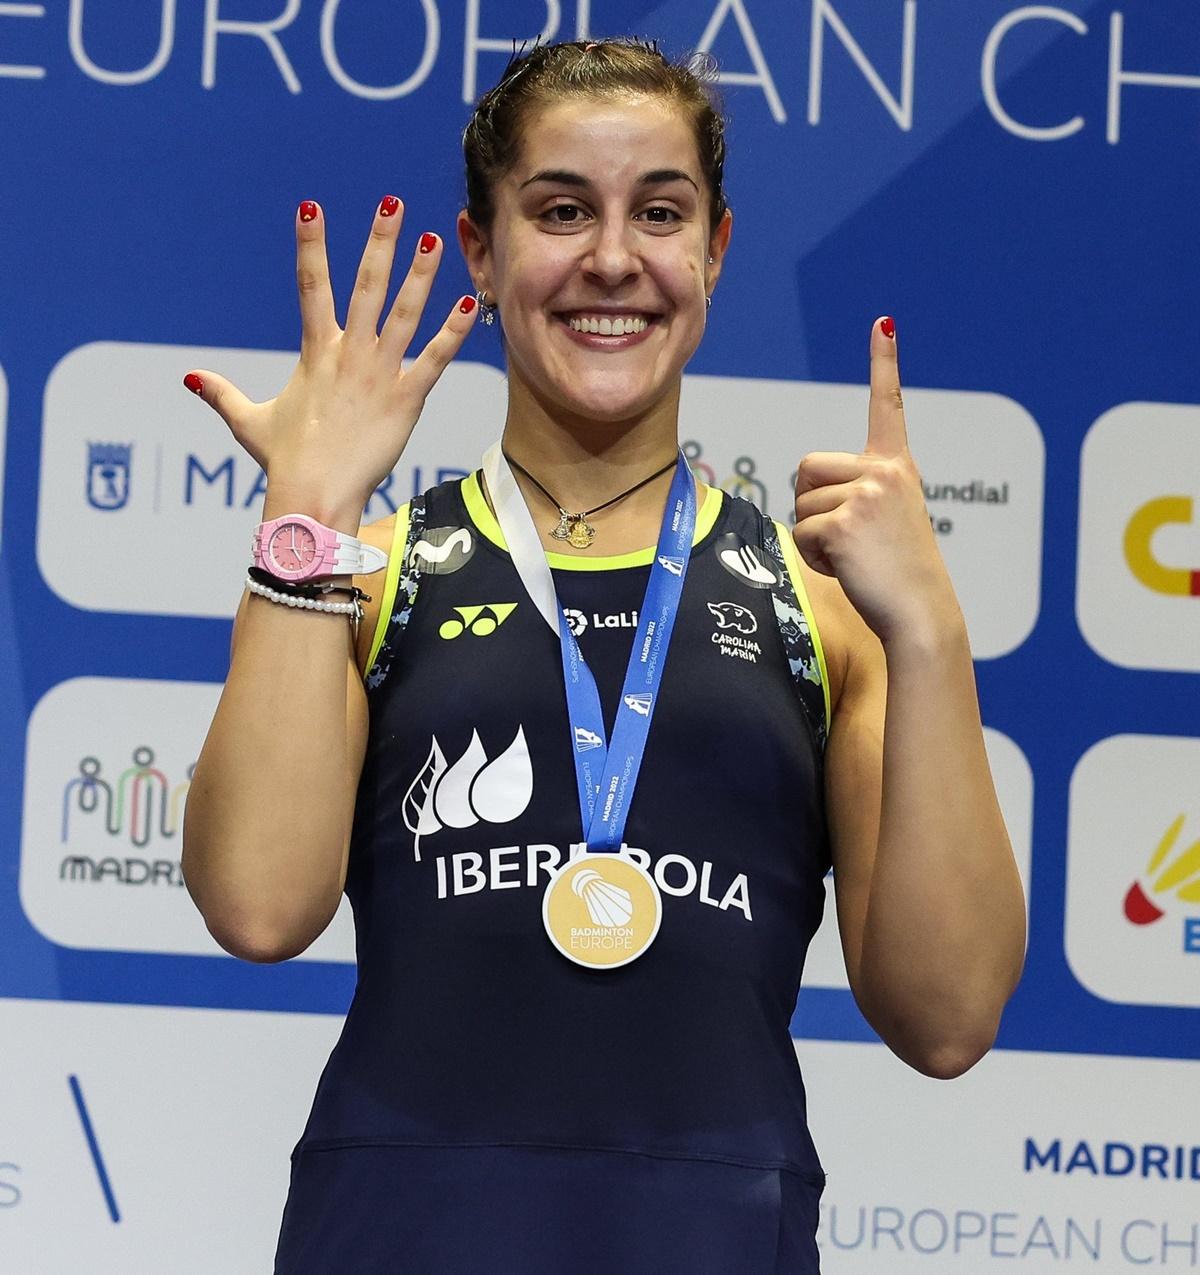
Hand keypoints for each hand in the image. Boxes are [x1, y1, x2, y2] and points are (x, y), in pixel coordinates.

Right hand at [182, 197, 478, 529]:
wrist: (313, 493)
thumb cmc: (284, 461)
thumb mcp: (249, 422)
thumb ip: (222, 395)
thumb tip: (191, 379)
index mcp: (315, 353)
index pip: (309, 286)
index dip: (310, 245)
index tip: (310, 206)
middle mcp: (348, 354)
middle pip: (365, 286)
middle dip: (379, 243)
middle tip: (392, 204)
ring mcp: (378, 374)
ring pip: (404, 314)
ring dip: (420, 275)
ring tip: (435, 238)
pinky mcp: (405, 400)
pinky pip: (433, 360)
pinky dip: (452, 334)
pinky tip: (468, 305)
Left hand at [792, 317, 960, 646]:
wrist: (920, 613)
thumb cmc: (898, 575)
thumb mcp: (885, 520)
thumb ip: (855, 495)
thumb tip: (810, 496)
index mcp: (896, 466)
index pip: (889, 405)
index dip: (884, 362)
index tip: (883, 322)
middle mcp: (884, 471)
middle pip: (807, 468)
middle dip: (811, 505)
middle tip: (848, 538)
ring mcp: (867, 493)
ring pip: (801, 503)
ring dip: (814, 535)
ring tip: (853, 555)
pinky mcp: (847, 520)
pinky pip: (803, 532)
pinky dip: (815, 557)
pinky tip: (847, 568)